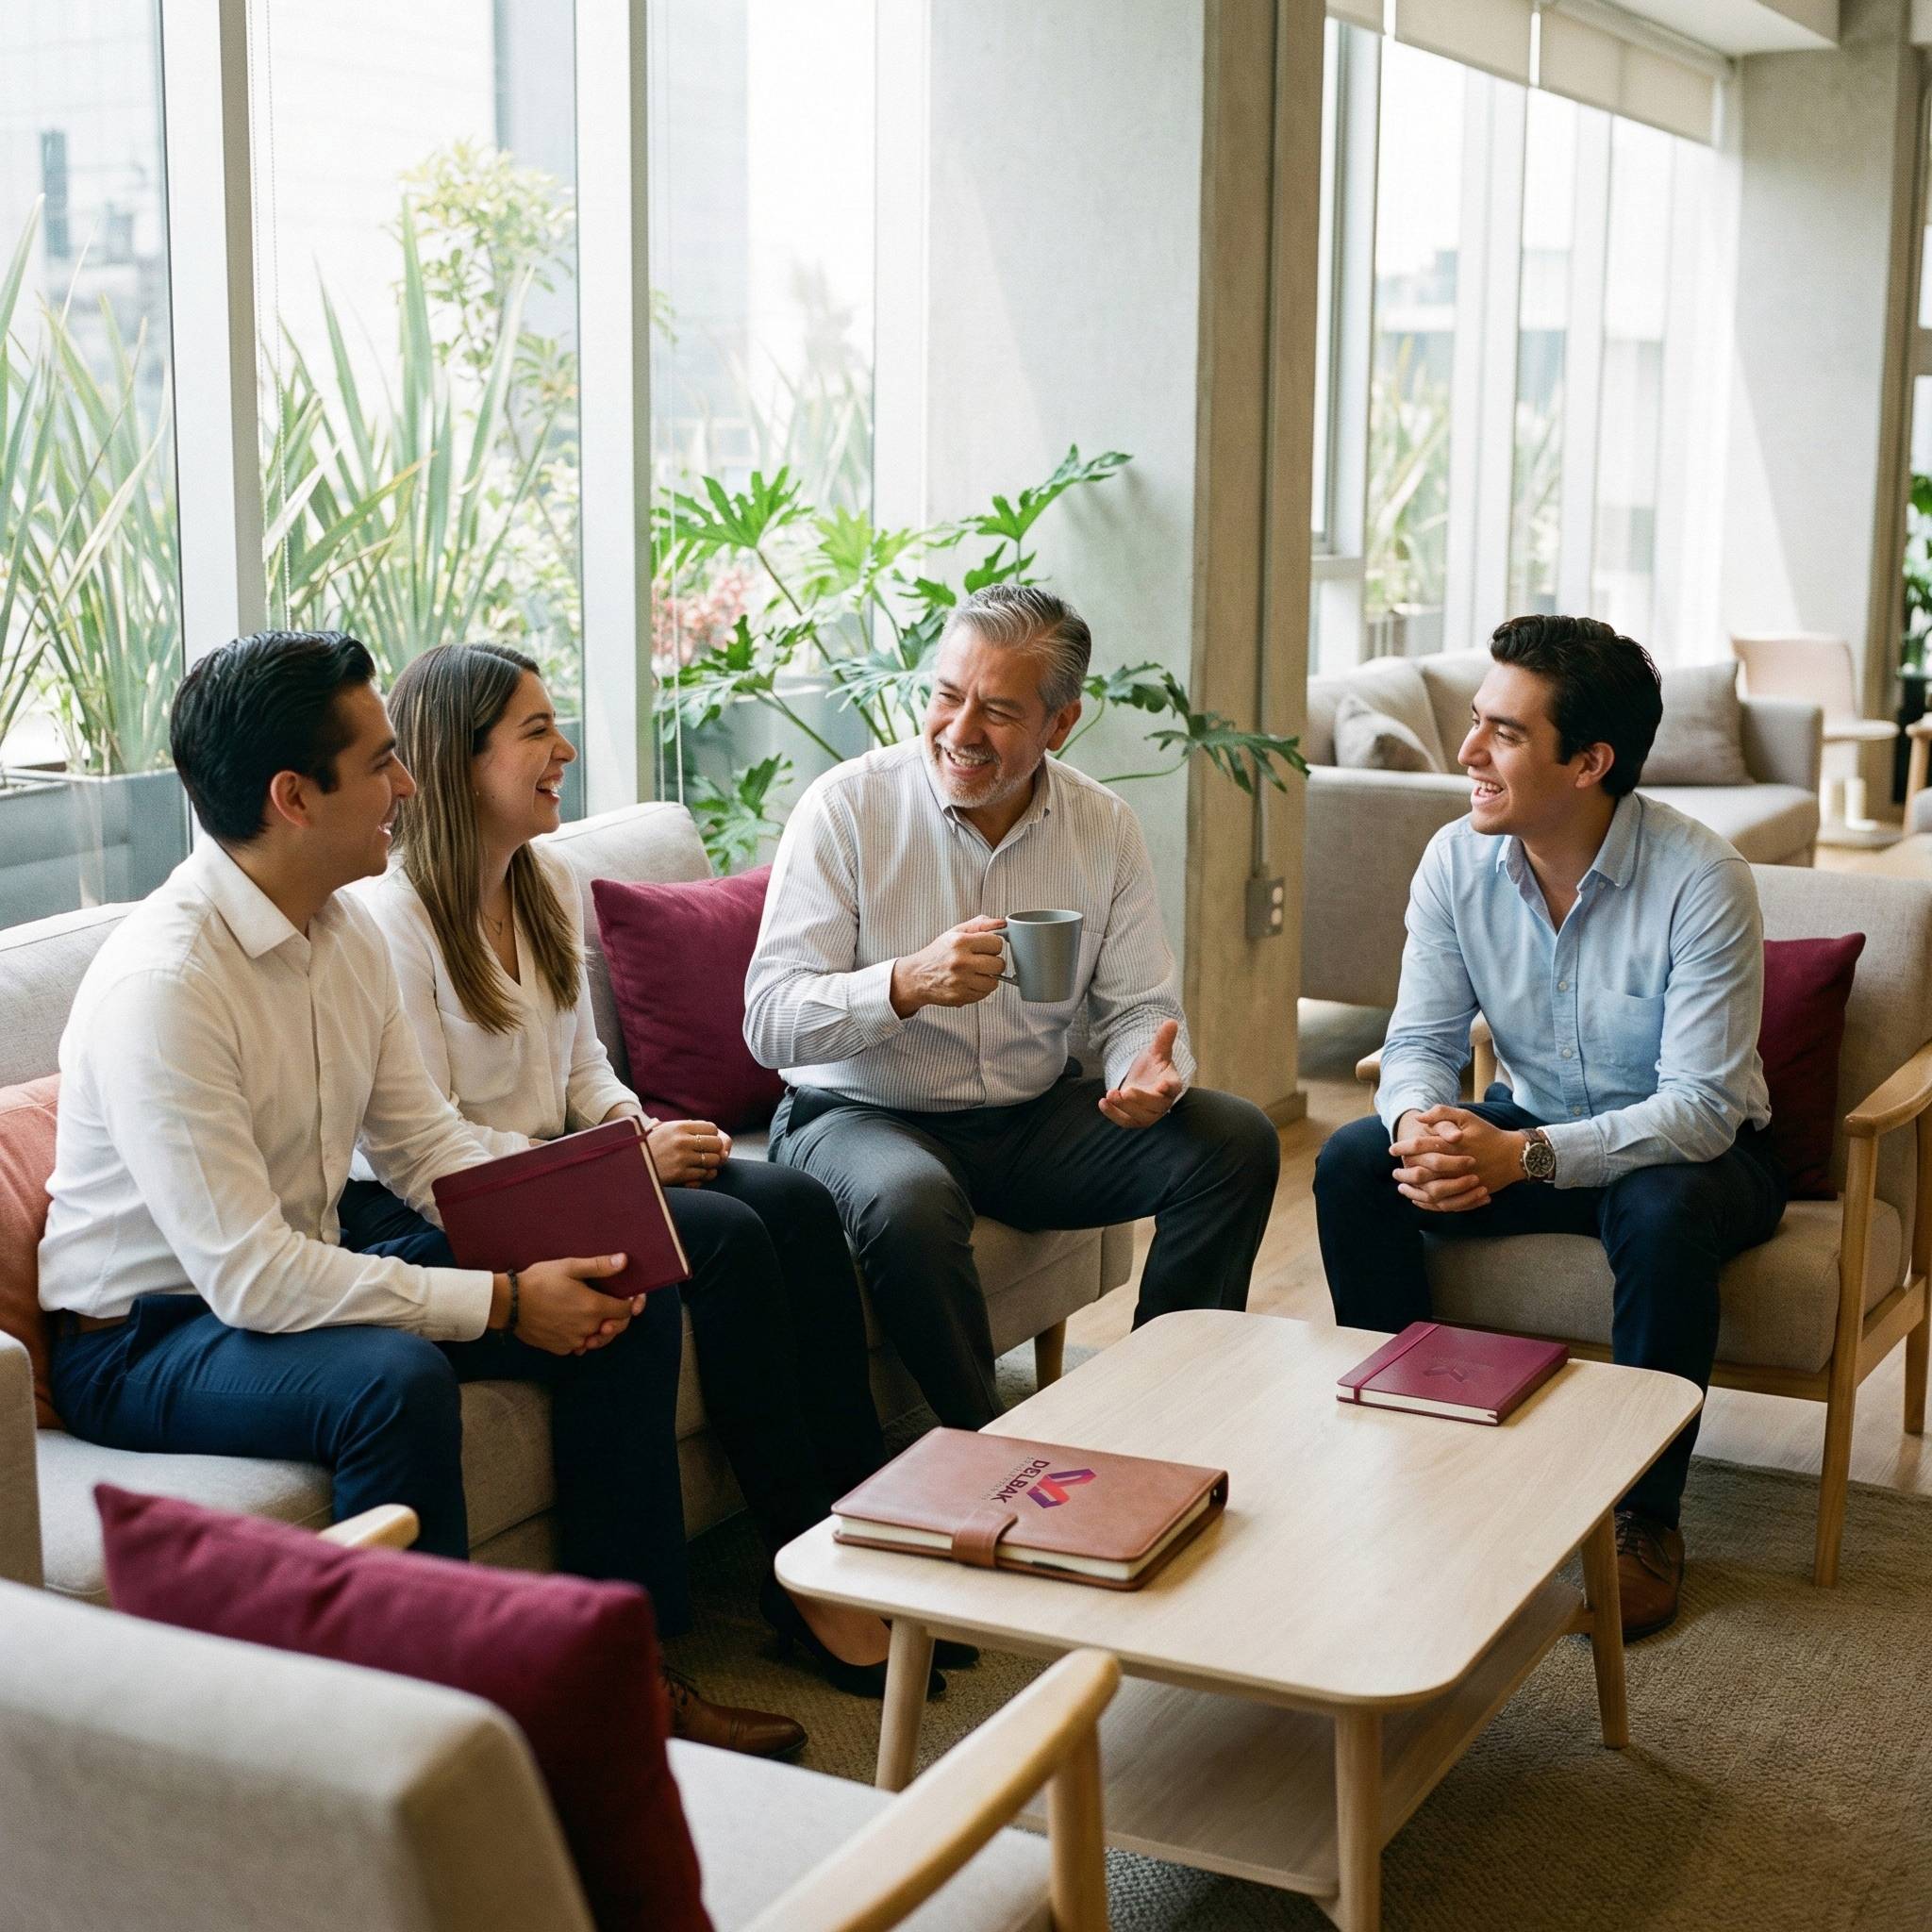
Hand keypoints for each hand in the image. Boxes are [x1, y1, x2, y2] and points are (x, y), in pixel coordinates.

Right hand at [499, 1255, 641, 1355]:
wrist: (509, 1303)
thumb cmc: (539, 1281)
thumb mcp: (569, 1266)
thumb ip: (599, 1266)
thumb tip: (624, 1261)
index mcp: (593, 1307)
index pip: (625, 1311)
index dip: (632, 1303)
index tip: (632, 1296)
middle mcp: (586, 1328)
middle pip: (615, 1328)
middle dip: (619, 1319)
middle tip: (613, 1306)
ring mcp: (573, 1341)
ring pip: (597, 1339)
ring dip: (601, 1330)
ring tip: (597, 1318)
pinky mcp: (560, 1348)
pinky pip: (579, 1345)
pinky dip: (582, 1337)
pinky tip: (577, 1325)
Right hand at [646, 1118, 731, 1186]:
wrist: (628, 1167)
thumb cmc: (646, 1148)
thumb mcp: (660, 1130)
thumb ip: (681, 1127)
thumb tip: (706, 1129)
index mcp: (678, 1127)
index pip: (711, 1128)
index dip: (712, 1136)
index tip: (706, 1142)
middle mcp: (681, 1140)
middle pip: (716, 1143)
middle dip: (714, 1150)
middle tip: (706, 1155)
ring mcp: (681, 1158)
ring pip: (713, 1160)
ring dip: (709, 1164)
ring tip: (701, 1165)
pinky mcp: (680, 1174)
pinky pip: (703, 1174)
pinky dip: (702, 1175)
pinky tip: (694, 1174)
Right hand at [889, 917, 1006, 1015]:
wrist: (917, 976)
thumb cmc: (938, 954)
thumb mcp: (955, 933)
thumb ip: (979, 925)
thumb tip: (1002, 922)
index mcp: (960, 942)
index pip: (996, 943)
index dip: (993, 945)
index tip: (986, 947)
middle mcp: (960, 962)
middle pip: (999, 964)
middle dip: (993, 962)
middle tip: (982, 961)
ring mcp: (960, 981)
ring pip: (994, 982)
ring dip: (988, 977)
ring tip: (976, 973)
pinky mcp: (960, 996)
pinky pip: (984, 994)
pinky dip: (980, 989)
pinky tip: (970, 982)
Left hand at [1099, 1019, 1183, 1129]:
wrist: (1143, 1080)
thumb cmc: (1154, 1066)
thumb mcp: (1157, 1051)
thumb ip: (1163, 1039)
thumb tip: (1171, 1022)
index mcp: (1171, 1084)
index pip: (1173, 1088)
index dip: (1168, 1088)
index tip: (1162, 1085)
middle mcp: (1163, 1102)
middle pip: (1155, 1105)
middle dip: (1140, 1100)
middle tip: (1126, 1091)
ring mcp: (1149, 1114)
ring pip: (1139, 1117)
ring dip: (1124, 1108)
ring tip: (1110, 1094)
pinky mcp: (1135, 1119)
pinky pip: (1125, 1121)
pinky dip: (1113, 1115)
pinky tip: (1102, 1103)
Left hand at [1390, 1106, 1526, 1211]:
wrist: (1513, 1156)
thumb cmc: (1488, 1134)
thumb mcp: (1467, 1116)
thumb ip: (1442, 1113)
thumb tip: (1419, 1117)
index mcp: (1453, 1146)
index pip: (1421, 1146)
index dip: (1403, 1148)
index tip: (1392, 1149)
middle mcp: (1456, 1166)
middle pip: (1423, 1172)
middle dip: (1405, 1172)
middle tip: (1395, 1171)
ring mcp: (1463, 1183)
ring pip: (1432, 1192)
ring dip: (1414, 1190)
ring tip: (1401, 1186)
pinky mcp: (1469, 1195)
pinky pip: (1445, 1204)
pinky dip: (1429, 1203)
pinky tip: (1418, 1199)